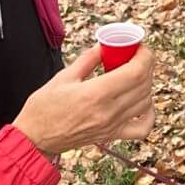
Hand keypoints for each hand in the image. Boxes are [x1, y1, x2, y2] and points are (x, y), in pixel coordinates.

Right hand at [14, 46, 155, 155]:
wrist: (35, 138)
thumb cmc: (43, 108)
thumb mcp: (63, 76)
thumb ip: (88, 60)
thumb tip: (105, 46)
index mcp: (96, 93)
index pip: (136, 72)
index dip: (144, 55)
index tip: (139, 47)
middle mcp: (109, 111)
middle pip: (144, 84)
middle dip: (145, 65)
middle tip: (135, 55)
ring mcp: (113, 126)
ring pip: (146, 102)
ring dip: (145, 84)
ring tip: (132, 74)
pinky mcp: (112, 136)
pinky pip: (143, 128)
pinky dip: (149, 113)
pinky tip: (140, 101)